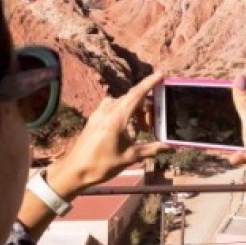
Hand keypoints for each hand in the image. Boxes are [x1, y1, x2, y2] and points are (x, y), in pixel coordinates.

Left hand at [45, 72, 169, 196]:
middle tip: (155, 122)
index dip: (150, 83)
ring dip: (136, 111)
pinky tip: (128, 129)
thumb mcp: (130, 157)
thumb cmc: (101, 164)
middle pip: (132, 98)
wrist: (75, 170)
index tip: (162, 74)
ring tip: (142, 129)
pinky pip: (113, 107)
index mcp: (117, 117)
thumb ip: (152, 149)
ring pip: (123, 103)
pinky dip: (125, 113)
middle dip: (146, 107)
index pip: (137, 94)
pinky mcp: (95, 118)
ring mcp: (99, 112)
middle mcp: (107, 110)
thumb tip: (170, 147)